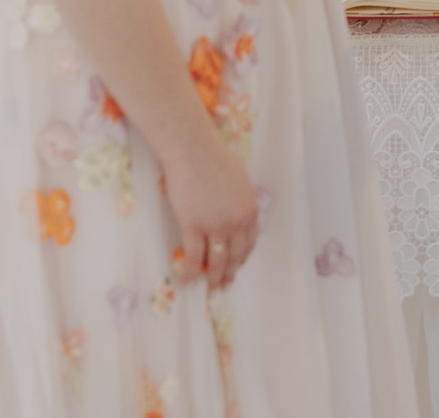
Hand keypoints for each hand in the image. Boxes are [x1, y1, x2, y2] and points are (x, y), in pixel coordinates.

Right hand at [162, 132, 260, 291]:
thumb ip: (240, 202)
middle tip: (222, 286)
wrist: (193, 150)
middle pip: (234, 256)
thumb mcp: (240, 181)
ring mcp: (215, 225)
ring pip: (216, 261)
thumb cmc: (215, 159)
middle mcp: (236, 222)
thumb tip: (236, 216)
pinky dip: (191, 272)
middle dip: (228, 274)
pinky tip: (188, 281)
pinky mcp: (193, 226)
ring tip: (208, 289)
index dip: (241, 259)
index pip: (249, 243)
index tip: (235, 267)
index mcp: (250, 210)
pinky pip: (194, 257)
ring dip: (212, 279)